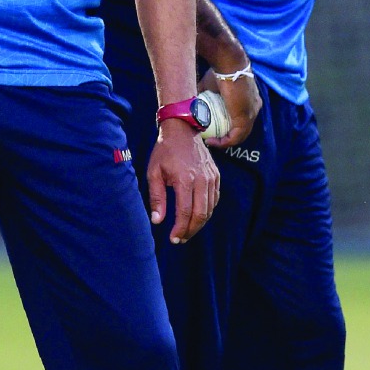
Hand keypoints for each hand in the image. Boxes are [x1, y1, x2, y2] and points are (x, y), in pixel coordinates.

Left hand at [147, 118, 218, 243]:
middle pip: (201, 215)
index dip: (180, 229)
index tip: (174, 239)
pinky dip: (207, 210)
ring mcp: (211, 177)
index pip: (185, 212)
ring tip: (187, 230)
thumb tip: (158, 221)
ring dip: (199, 223)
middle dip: (191, 230)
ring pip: (210, 209)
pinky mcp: (216, 176)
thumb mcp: (154, 172)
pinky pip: (214, 199)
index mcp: (185, 179)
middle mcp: (202, 180)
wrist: (182, 130)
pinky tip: (196, 214)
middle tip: (181, 239)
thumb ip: (156, 197)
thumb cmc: (164, 151)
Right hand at [199, 66, 261, 148]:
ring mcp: (251, 113)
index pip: (241, 117)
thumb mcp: (210, 85)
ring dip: (225, 141)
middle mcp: (254, 108)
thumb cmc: (219, 71)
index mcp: (249, 100)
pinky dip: (224, 142)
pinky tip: (211, 141)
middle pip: (242, 128)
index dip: (228, 125)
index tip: (213, 128)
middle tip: (211, 137)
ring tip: (210, 142)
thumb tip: (192, 102)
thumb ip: (204, 95)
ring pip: (240, 135)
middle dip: (227, 136)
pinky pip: (235, 137)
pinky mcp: (245, 118)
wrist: (227, 64)